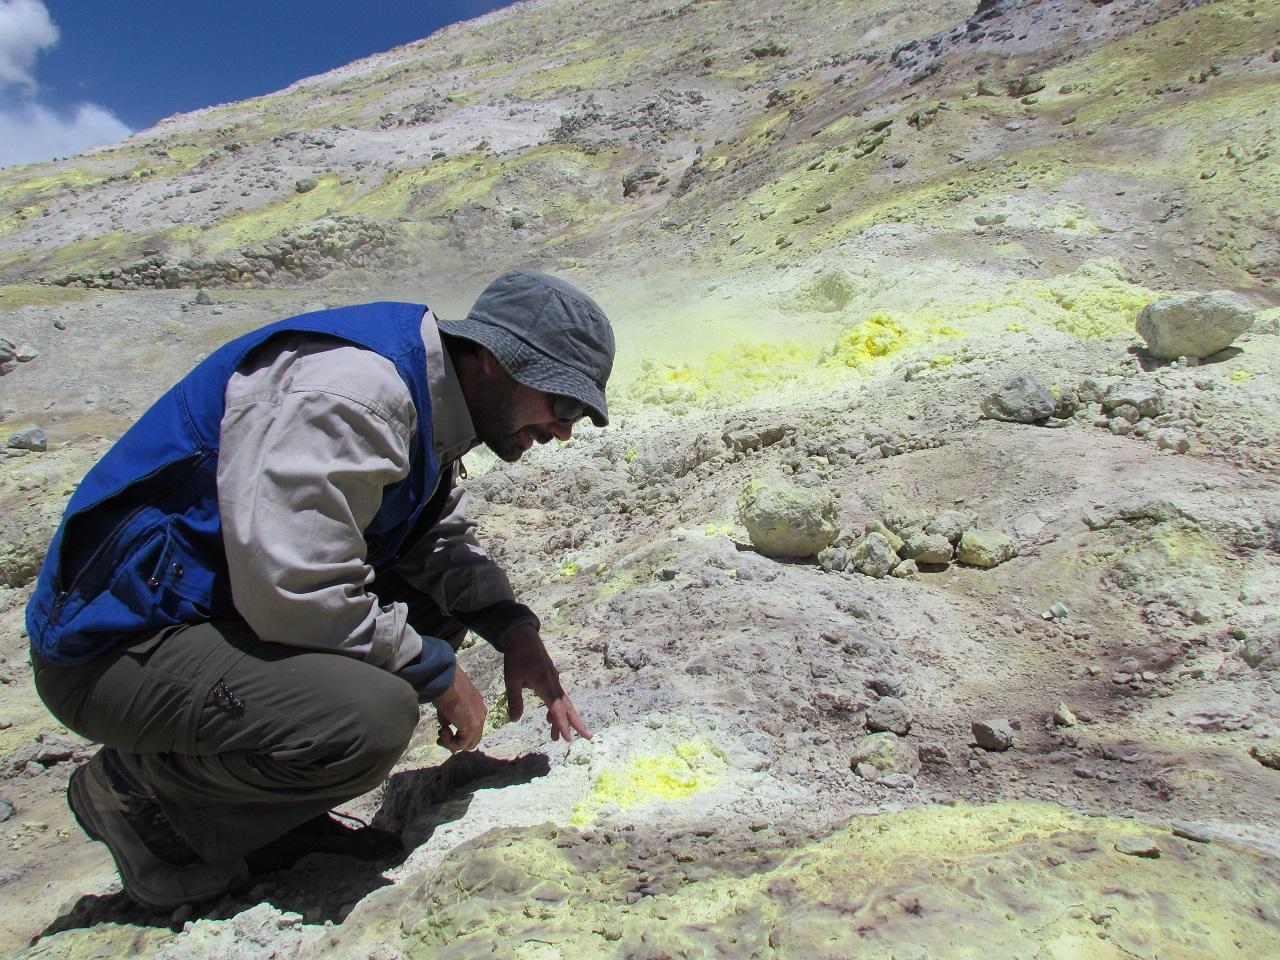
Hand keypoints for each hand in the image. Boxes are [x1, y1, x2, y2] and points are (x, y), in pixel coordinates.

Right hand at [431, 665, 485, 751]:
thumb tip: (446, 727)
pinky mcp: (472, 726)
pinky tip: (443, 731)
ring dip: (453, 742)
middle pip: (473, 739)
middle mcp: (481, 714)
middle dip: (457, 741)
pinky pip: (462, 744)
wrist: (444, 680)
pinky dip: (451, 743)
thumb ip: (451, 718)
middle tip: (442, 735)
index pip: (473, 729)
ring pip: (469, 744)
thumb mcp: (450, 706)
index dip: (459, 734)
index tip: (444, 730)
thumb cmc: (444, 688)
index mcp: (478, 707)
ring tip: (442, 732)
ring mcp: (478, 721)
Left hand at [502, 625, 592, 741]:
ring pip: (563, 703)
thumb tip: (514, 719)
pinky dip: (557, 709)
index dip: (562, 724)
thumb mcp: (511, 678)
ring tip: (559, 736)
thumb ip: (514, 699)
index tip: (568, 738)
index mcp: (544, 683)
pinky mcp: (551, 678)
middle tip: (588, 737)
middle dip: (577, 723)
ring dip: (564, 719)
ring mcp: (554, 680)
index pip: (556, 708)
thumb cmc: (516, 656)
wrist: (523, 636)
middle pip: (568, 706)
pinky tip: (550, 718)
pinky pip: (558, 697)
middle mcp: (553, 683)